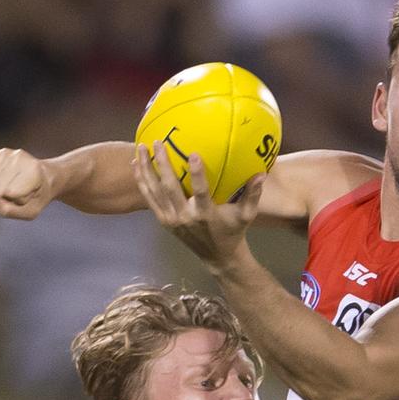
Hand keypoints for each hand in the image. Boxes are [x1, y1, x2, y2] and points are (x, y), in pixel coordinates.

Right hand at [0, 148, 53, 219]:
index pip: (10, 194)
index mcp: (33, 170)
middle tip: (17, 191)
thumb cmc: (36, 196)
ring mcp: (3, 153)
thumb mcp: (30, 211)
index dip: (16, 201)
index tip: (27, 194)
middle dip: (4, 197)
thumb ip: (8, 211)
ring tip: (9, 186)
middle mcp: (18, 157)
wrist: (42, 176)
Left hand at [134, 141, 263, 271]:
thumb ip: (253, 195)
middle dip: (162, 164)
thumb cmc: (233, 231)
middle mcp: (184, 217)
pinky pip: (149, 198)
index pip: (200, 192)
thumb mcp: (246, 216)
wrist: (216, 257)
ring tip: (141, 148)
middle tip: (158, 142)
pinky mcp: (163, 221)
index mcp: (205, 215)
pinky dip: (142, 181)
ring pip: (154, 192)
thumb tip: (261, 174)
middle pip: (169, 188)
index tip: (193, 153)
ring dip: (146, 169)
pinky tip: (136, 164)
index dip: (196, 173)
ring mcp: (171, 220)